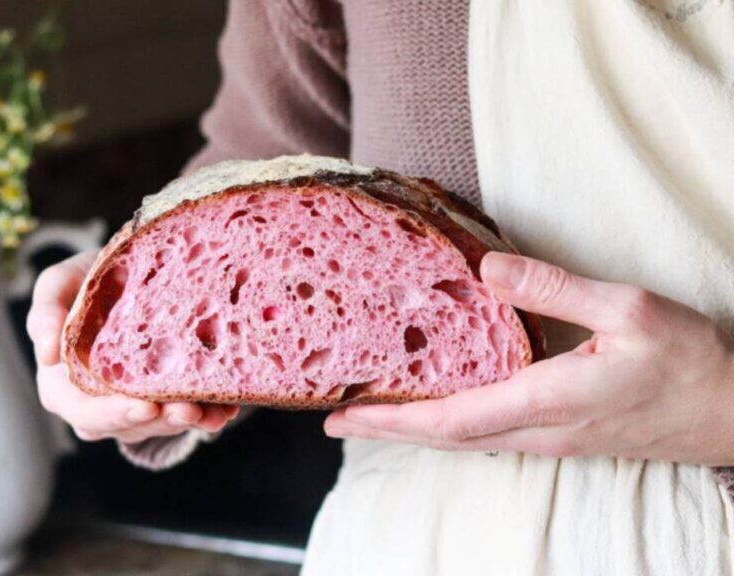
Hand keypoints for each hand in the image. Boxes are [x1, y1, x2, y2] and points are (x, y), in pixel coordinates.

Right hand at [28, 251, 238, 443]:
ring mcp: (129, 408)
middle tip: (189, 410)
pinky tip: (226, 408)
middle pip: (127, 424)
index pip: (84, 411)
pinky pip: (182, 416)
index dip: (113, 413)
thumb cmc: (87, 280)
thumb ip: (46, 311)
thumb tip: (46, 354)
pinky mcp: (160, 404)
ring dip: (188, 419)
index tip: (145, 406)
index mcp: (62, 384)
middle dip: (161, 420)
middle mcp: (94, 405)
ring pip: (158, 425)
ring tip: (214, 411)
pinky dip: (206, 413)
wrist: (126, 275)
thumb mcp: (59, 284)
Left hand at [325, 252, 733, 465]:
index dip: (393, 420)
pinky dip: (449, 424)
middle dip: (388, 430)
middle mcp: (540, 429)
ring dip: (414, 429)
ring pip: (466, 439)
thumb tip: (485, 270)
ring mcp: (551, 439)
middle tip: (336, 418)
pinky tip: (436, 410)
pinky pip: (490, 435)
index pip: (452, 419)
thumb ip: (553, 288)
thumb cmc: (689, 360)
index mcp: (548, 399)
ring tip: (373, 412)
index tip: (345, 415)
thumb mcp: (627, 307)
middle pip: (446, 437)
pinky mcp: (562, 435)